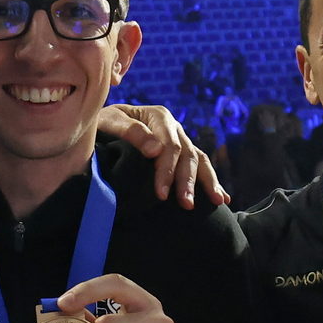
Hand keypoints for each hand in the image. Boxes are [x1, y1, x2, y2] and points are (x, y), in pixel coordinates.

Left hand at [94, 104, 230, 208]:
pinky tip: (222, 199)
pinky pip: (201, 166)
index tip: (161, 194)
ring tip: (215, 202)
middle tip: (186, 204)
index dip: (167, 170)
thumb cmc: (102, 124)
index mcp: (159, 117)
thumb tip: (156, 150)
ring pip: (199, 160)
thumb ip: (131, 132)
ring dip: (207, 182)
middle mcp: (174, 127)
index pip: (169, 146)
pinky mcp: (181, 153)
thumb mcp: (109, 122)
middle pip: (187, 155)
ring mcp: (180, 139)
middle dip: (187, 181)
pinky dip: (211, 181)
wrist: (101, 123)